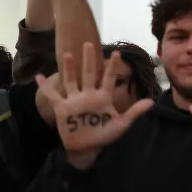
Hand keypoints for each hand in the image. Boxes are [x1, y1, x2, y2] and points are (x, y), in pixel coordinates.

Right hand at [36, 43, 152, 156]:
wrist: (86, 148)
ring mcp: (75, 100)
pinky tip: (38, 76)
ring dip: (69, 68)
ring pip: (72, 80)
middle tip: (89, 43)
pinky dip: (45, 87)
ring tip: (67, 53)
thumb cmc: (104, 135)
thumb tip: (152, 102)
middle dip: (90, 59)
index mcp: (103, 97)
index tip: (117, 52)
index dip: (113, 66)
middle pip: (90, 73)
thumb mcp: (122, 124)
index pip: (109, 78)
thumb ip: (135, 112)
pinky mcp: (63, 108)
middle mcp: (89, 94)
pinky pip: (53, 95)